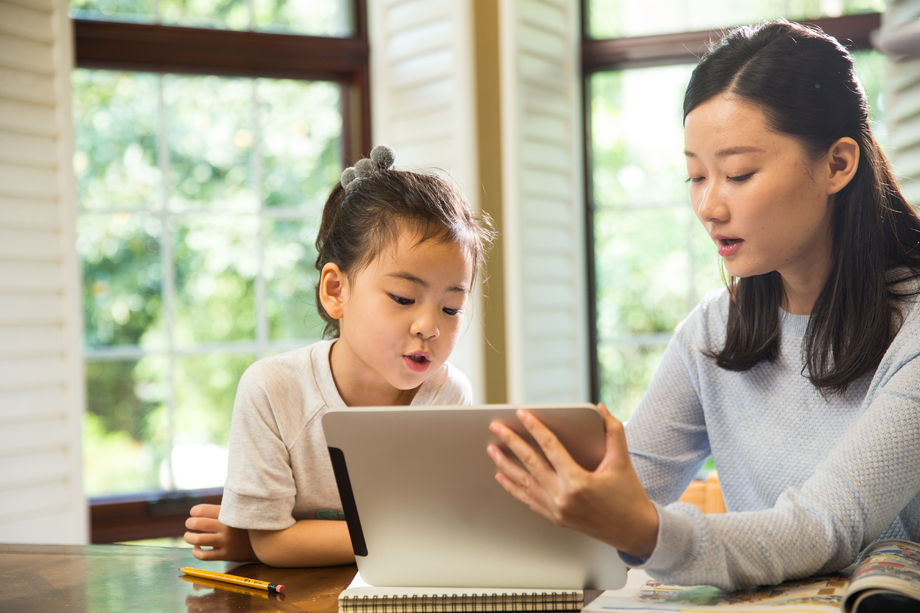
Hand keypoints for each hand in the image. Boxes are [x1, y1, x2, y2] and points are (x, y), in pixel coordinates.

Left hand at [184, 504, 256, 561]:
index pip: (201, 510)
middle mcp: (226, 527)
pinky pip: (204, 555)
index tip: (194, 514)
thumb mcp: (239, 511)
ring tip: (189, 536)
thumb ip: (223, 508)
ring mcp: (226, 542)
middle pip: (196, 523)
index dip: (194, 511)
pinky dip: (196, 552)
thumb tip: (200, 508)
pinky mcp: (226, 555)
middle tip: (190, 524)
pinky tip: (197, 548)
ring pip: (197, 540)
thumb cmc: (246, 524)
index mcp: (228, 513)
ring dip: (189, 537)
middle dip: (189, 523)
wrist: (264, 541)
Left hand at [486, 404, 658, 558]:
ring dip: (506, 465)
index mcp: (578, 481)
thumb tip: (601, 408)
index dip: (535, 428)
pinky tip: (502, 476)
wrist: (633, 531)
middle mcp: (563, 497)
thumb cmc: (628, 495)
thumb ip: (613, 431)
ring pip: (524, 483)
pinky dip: (513, 487)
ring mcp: (556, 510)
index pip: (550, 447)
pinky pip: (528, 500)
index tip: (521, 414)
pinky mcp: (555, 518)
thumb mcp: (622, 461)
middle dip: (511, 443)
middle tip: (496, 427)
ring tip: (492, 449)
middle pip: (531, 463)